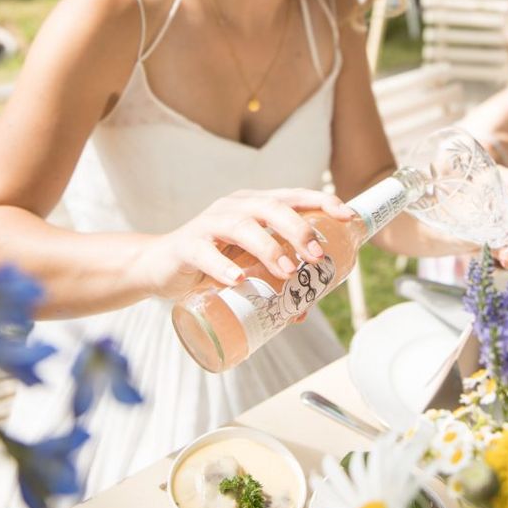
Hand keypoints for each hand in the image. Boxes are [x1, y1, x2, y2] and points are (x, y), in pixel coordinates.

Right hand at [139, 187, 354, 300]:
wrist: (159, 267)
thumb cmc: (212, 263)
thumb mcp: (246, 267)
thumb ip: (273, 283)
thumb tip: (302, 312)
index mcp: (254, 205)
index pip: (292, 196)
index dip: (321, 202)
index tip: (348, 216)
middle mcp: (233, 207)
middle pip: (270, 207)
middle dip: (298, 229)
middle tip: (318, 256)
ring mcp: (208, 224)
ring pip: (241, 226)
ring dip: (268, 247)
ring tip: (287, 271)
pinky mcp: (186, 246)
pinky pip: (205, 253)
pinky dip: (223, 266)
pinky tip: (238, 281)